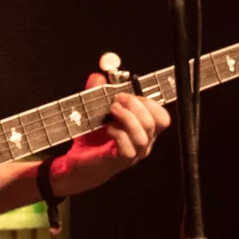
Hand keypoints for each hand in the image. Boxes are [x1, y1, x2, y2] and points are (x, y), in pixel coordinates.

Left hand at [48, 71, 170, 194]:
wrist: (76, 163)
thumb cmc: (92, 138)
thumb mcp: (94, 111)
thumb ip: (97, 92)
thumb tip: (98, 75)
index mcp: (144, 129)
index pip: (162, 116)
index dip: (148, 102)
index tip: (127, 94)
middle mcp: (144, 142)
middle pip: (157, 122)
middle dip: (138, 105)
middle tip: (117, 100)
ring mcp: (135, 153)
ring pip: (144, 135)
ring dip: (128, 118)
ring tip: (111, 111)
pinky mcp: (120, 161)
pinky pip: (129, 149)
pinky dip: (118, 134)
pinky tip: (107, 129)